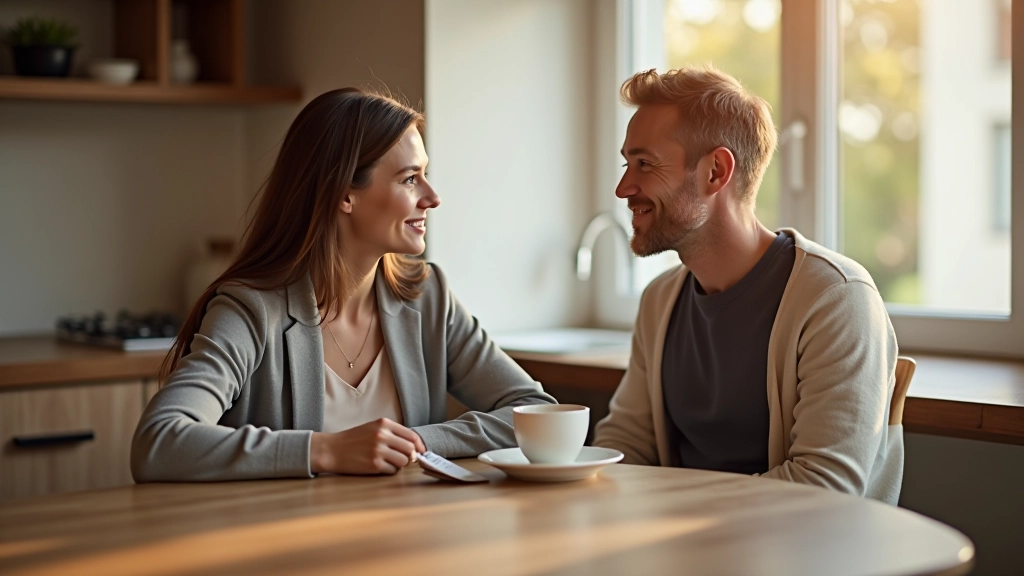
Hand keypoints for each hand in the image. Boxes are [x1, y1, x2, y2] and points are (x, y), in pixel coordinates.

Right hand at [310, 418, 425, 474]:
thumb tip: (414, 447)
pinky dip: (389, 471)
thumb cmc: (354, 439)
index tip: (421, 452)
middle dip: (410, 456)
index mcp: (384, 424)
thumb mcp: (373, 428)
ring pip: (404, 461)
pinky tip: (379, 467)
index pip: (412, 435)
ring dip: (399, 464)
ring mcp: (378, 450)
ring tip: (388, 462)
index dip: (419, 446)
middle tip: (404, 459)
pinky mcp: (374, 465)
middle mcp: (382, 435)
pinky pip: (393, 471)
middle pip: (410, 449)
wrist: (332, 450)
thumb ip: (392, 433)